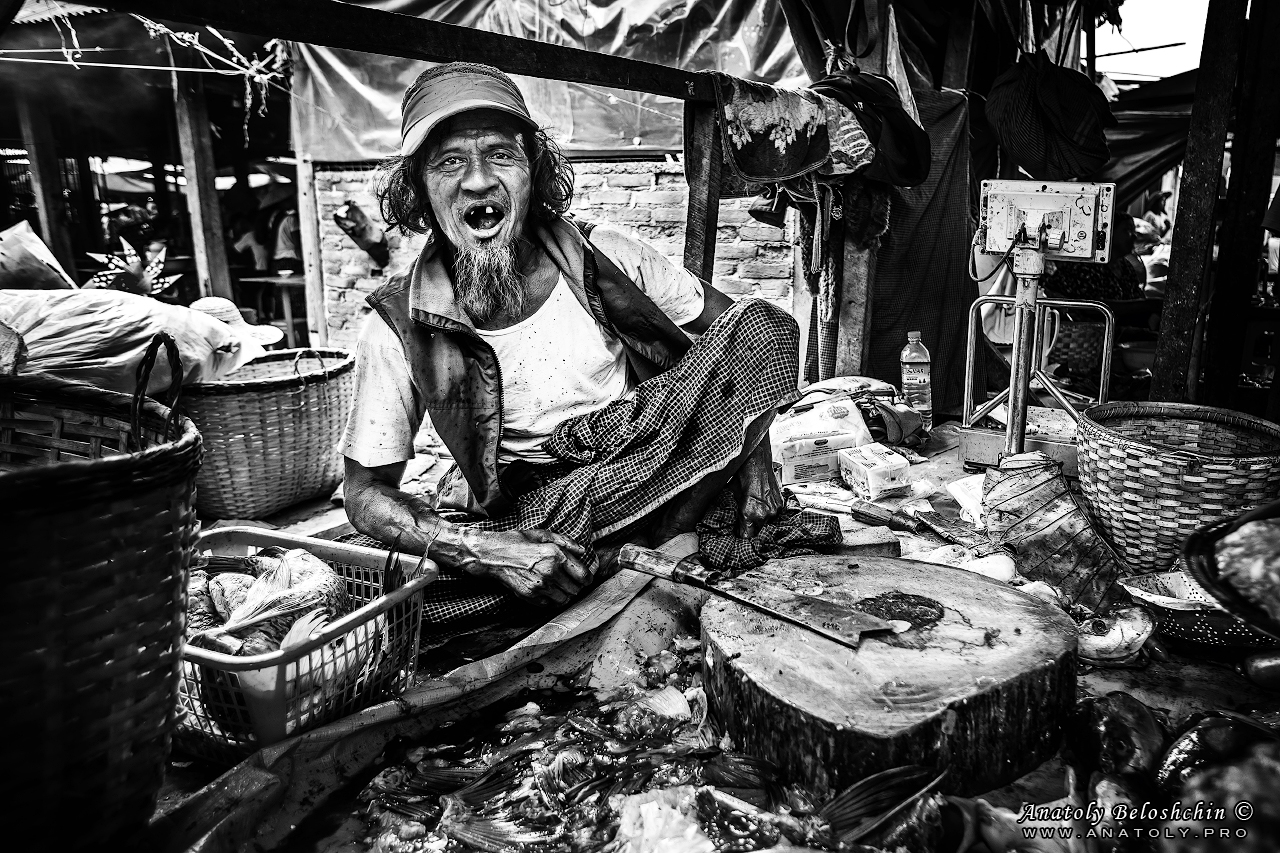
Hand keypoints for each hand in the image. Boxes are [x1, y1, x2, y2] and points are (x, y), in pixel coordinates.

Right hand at [464, 529, 592, 606]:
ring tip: (559, 587)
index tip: (585, 578)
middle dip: (576, 586)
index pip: (583, 575)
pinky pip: (550, 604)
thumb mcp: (542, 535)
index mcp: (555, 555)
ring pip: (565, 599)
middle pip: (576, 589)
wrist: (492, 555)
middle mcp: (550, 572)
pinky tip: (546, 590)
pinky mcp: (530, 595)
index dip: (588, 578)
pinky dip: (551, 599)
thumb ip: (565, 542)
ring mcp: (540, 586)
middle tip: (571, 581)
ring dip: (565, 594)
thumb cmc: (517, 542)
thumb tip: (582, 551)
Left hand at [734, 442, 784, 538]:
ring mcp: (775, 510)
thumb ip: (734, 511)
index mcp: (750, 513)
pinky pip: (773, 514)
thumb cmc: (743, 475)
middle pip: (756, 532)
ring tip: (753, 508)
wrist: (758, 459)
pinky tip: (761, 502)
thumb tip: (731, 522)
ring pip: (765, 523)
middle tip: (743, 520)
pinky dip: (767, 511)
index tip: (737, 533)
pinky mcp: (781, 504)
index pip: (746, 537)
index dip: (740, 535)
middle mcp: (764, 514)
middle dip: (749, 527)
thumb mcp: (732, 495)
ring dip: (759, 519)